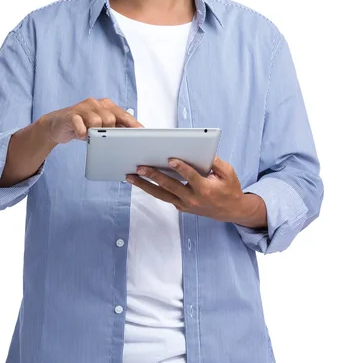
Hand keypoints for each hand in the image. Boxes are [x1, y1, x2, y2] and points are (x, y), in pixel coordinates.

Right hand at [45, 97, 143, 143]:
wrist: (57, 125)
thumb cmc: (82, 126)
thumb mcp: (100, 126)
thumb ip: (113, 127)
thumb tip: (131, 136)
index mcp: (105, 105)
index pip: (122, 114)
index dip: (132, 123)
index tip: (141, 132)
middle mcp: (95, 103)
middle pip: (110, 118)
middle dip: (110, 131)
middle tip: (105, 139)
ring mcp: (82, 108)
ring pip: (96, 121)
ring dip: (95, 132)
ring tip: (90, 136)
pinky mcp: (70, 115)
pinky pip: (79, 124)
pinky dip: (82, 132)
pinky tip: (81, 136)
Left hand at [126, 155, 245, 222]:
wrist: (231, 211)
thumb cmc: (229, 189)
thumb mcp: (228, 173)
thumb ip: (215, 162)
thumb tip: (201, 152)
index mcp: (205, 190)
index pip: (191, 177)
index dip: (181, 168)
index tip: (170, 159)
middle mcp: (193, 200)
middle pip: (170, 186)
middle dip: (154, 176)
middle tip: (140, 167)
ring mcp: (185, 205)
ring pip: (162, 194)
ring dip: (145, 185)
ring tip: (130, 177)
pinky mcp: (181, 207)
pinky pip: (165, 197)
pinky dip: (152, 189)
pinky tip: (141, 181)